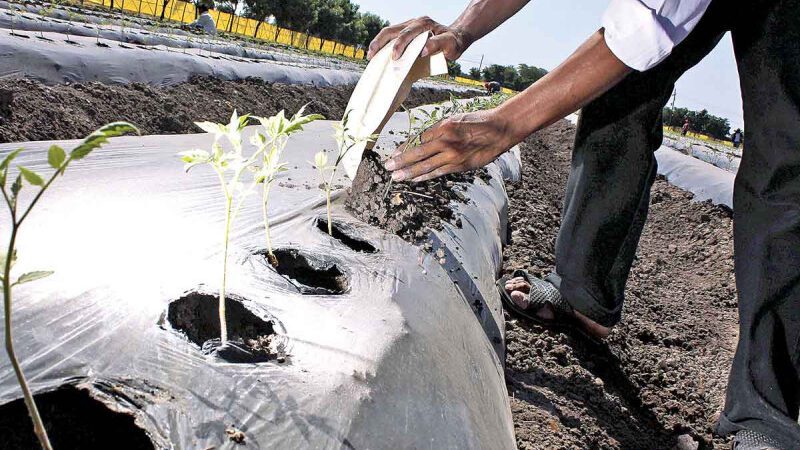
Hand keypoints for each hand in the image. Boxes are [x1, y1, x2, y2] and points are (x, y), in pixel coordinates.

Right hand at [367, 16, 470, 60]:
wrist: (456, 38)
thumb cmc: (453, 43)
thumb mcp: (450, 45)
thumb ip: (438, 45)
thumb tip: (422, 51)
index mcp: (423, 24)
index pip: (407, 33)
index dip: (399, 45)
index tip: (394, 57)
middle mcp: (414, 22)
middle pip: (392, 30)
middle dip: (380, 42)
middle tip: (372, 56)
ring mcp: (409, 26)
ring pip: (389, 32)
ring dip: (378, 43)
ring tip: (371, 56)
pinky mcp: (407, 33)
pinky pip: (392, 37)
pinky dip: (383, 45)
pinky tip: (378, 55)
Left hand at [385, 109, 515, 181]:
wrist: (500, 129)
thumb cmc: (478, 121)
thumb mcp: (455, 118)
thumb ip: (439, 129)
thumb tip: (422, 139)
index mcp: (443, 126)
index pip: (417, 138)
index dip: (403, 147)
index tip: (393, 153)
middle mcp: (445, 140)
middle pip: (417, 152)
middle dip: (400, 161)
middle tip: (387, 167)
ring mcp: (452, 154)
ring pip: (425, 165)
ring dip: (409, 172)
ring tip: (396, 177)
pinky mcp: (459, 165)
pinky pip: (438, 172)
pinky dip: (425, 176)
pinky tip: (415, 179)